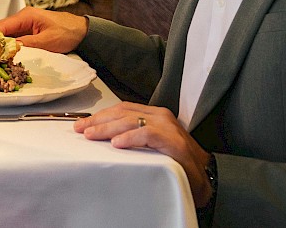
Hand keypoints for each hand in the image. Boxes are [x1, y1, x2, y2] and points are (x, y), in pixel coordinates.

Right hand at [0, 7, 87, 52]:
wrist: (83, 32)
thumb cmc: (68, 33)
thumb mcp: (46, 42)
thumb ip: (26, 44)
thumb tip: (8, 49)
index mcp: (25, 16)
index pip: (0, 26)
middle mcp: (22, 17)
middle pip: (0, 29)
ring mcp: (25, 24)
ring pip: (5, 34)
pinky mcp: (28, 30)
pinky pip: (13, 37)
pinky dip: (8, 45)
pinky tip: (4, 55)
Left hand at [74, 103, 214, 207]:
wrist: (205, 177)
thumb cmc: (177, 162)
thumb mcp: (151, 145)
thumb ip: (134, 136)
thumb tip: (105, 138)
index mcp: (154, 115)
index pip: (122, 109)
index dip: (100, 116)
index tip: (82, 124)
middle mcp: (160, 117)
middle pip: (122, 113)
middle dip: (98, 121)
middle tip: (81, 129)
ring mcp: (168, 127)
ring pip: (131, 120)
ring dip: (108, 128)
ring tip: (92, 135)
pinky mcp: (173, 140)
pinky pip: (147, 134)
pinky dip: (130, 137)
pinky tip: (117, 143)